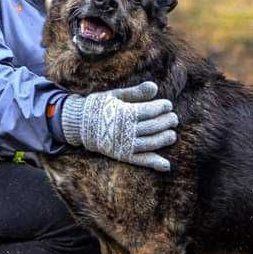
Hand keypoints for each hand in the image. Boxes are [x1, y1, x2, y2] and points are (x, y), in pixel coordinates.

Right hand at [60, 81, 178, 171]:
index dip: (162, 107)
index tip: (168, 105)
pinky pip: (141, 160)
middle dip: (166, 122)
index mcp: (124, 113)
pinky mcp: (122, 155)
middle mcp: (126, 130)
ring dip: (164, 139)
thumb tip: (155, 87)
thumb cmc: (99, 106)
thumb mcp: (115, 95)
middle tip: (174, 118)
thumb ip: (135, 92)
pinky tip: (166, 165)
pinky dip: (154, 163)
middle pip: (153, 127)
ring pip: (150, 143)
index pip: (150, 111)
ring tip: (172, 134)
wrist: (79, 124)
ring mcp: (124, 144)